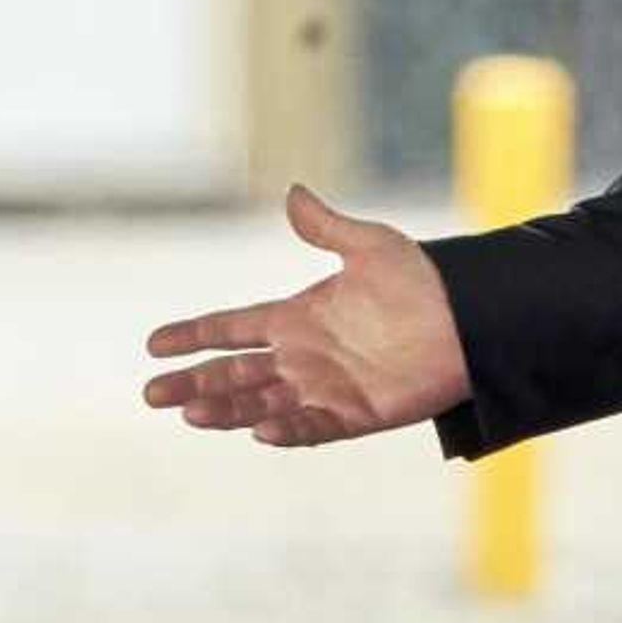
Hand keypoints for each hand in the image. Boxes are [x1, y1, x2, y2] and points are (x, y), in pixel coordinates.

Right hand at [142, 183, 471, 447]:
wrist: (470, 318)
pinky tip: (258, 431)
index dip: (194, 335)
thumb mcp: (370, 247)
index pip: (234, 328)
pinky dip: (285, 430)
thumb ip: (326, 227)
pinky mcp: (354, 414)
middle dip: (193, 384)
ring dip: (226, 410)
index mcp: (299, 317)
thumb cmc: (421, 280)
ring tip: (189, 412)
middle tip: (151, 394)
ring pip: (261, 404)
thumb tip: (292, 191)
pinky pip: (311, 426)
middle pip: (235, 373)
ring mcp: (325, 387)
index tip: (153, 344)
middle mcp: (304, 356)